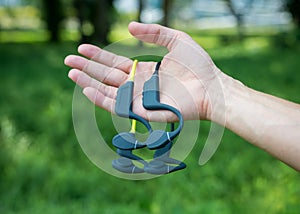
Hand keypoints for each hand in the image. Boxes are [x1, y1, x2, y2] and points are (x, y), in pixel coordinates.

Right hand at [64, 22, 225, 121]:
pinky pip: (118, 106)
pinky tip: (88, 89)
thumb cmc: (199, 66)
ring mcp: (139, 100)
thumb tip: (129, 26)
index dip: (99, 56)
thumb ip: (154, 32)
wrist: (212, 87)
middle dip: (88, 68)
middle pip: (108, 77)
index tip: (82, 48)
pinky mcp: (142, 112)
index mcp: (145, 71)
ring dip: (89, 82)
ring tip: (72, 72)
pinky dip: (102, 99)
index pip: (116, 63)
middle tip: (69, 60)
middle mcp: (139, 86)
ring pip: (108, 91)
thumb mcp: (176, 40)